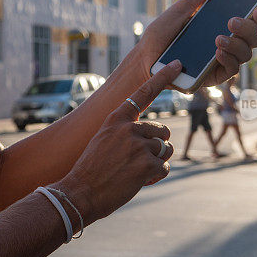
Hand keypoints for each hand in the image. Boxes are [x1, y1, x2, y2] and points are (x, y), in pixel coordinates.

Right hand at [54, 61, 180, 225]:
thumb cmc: (91, 170)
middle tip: (138, 160)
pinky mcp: (147, 164)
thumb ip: (125, 133)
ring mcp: (138, 146)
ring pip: (165, 150)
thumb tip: (155, 137)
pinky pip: (164, 167)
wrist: (80, 193)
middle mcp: (129, 128)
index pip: (142, 93)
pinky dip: (155, 176)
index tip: (176, 64)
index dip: (161, 77)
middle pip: (162, 131)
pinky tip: (139, 181)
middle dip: (157, 147)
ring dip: (156, 163)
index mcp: (116, 119)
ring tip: (135, 172)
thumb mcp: (103, 140)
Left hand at [136, 0, 256, 88]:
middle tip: (232, 21)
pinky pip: (232, 70)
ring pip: (247, 53)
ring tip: (218, 38)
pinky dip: (228, 59)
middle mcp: (229, 43)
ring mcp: (224, 60)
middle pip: (255, 37)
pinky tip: (218, 51)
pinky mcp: (215, 76)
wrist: (145, 57)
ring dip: (237, 44)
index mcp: (224, 25)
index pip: (252, 20)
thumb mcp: (179, 11)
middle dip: (249, 28)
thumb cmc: (162, 34)